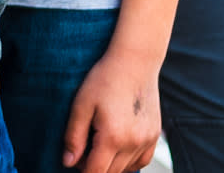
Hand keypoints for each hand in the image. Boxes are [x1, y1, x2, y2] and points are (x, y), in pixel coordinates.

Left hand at [62, 48, 162, 172]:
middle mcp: (133, 143)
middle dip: (94, 167)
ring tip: (98, 145)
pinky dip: (128, 162)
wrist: (134, 62)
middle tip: (83, 150)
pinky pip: (142, 162)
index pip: (96, 172)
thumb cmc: (105, 79)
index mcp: (113, 137)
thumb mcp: (81, 104)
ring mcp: (147, 141)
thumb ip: (74, 136)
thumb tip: (68, 163)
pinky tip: (117, 150)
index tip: (74, 162)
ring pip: (126, 169)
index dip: (82, 171)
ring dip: (111, 165)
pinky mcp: (155, 136)